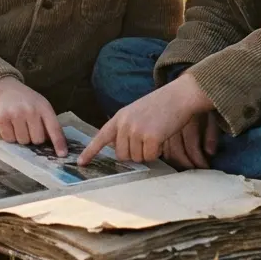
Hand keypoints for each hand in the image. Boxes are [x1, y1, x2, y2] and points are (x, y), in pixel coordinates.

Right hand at [0, 77, 66, 155]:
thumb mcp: (42, 106)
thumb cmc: (28, 101)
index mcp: (44, 107)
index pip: (54, 128)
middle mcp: (30, 110)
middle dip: (34, 138)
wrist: (6, 89)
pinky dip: (10, 136)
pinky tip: (10, 125)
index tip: (62, 154)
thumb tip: (54, 145)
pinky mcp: (1, 119)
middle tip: (30, 128)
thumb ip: (48, 123)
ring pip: (23, 141)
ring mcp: (15, 114)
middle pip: (37, 140)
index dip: (58, 142)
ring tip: (19, 125)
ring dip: (22, 138)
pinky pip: (9, 139)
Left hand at [80, 72, 214, 164]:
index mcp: (119, 117)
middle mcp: (124, 124)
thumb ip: (126, 128)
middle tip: (147, 138)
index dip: (90, 151)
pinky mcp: (150, 137)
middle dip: (135, 152)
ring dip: (148, 152)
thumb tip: (122, 151)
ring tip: (156, 134)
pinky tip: (162, 137)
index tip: (81, 163)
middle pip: (122, 155)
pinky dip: (157, 152)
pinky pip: (150, 156)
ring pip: (136, 158)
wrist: (180, 95)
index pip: (101, 136)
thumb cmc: (162, 105)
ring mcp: (136, 130)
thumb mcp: (137, 112)